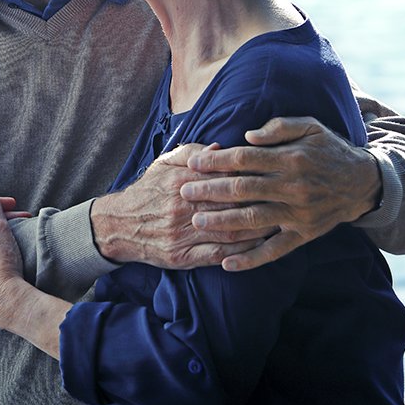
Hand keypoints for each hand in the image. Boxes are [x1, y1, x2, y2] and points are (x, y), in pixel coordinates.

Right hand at [90, 143, 270, 269]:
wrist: (119, 225)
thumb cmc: (147, 192)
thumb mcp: (164, 165)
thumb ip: (192, 154)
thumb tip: (220, 148)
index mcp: (181, 182)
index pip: (223, 177)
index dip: (250, 175)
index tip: (271, 173)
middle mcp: (183, 207)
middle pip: (231, 204)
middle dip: (260, 202)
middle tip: (285, 199)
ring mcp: (183, 234)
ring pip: (229, 231)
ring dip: (257, 228)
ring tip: (279, 222)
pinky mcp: (182, 256)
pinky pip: (218, 255)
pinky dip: (241, 253)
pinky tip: (258, 248)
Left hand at [182, 117, 381, 270]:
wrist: (363, 183)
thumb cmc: (329, 150)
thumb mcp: (310, 127)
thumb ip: (279, 128)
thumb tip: (247, 136)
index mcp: (292, 159)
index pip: (245, 159)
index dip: (217, 160)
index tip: (193, 162)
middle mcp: (294, 188)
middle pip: (243, 189)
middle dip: (210, 190)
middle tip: (184, 192)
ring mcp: (298, 214)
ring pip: (253, 221)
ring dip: (223, 222)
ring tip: (197, 221)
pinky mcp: (303, 235)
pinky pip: (273, 250)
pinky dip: (250, 259)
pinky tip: (227, 264)